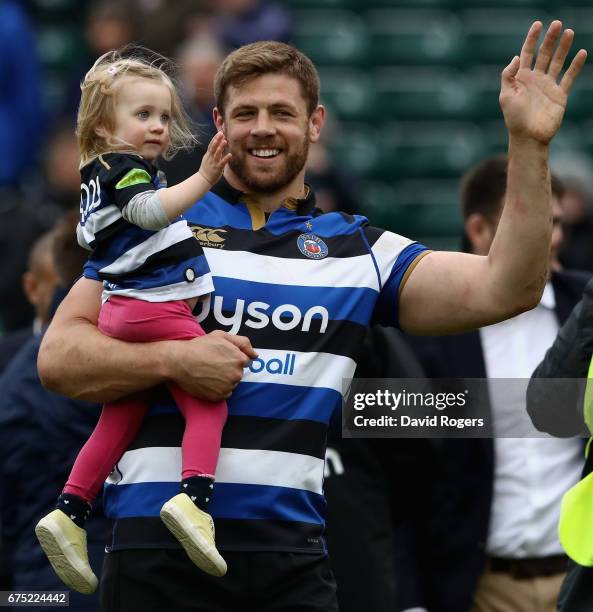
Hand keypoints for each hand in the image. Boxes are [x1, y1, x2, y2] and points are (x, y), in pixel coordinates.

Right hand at [168, 330, 256, 400]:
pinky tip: (207, 381)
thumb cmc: (199, 346)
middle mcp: (237, 374)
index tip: (219, 356)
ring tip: (208, 372)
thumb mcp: (221, 336)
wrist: (179, 361)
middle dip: (229, 369)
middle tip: (212, 364)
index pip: (244, 361)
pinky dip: (218, 389)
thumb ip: (242, 343)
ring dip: (224, 380)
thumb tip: (255, 355)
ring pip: (231, 384)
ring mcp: (228, 387)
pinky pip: (224, 394)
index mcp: (240, 359)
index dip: (231, 358)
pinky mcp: (219, 397)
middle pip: (238, 373)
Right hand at [198, 131, 231, 184]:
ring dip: (221, 147)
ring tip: (225, 141)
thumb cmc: (207, 168)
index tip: (219, 133)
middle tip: (221, 133)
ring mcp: (214, 163)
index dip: (215, 139)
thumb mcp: (207, 159)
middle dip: (217, 140)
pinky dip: (226, 158)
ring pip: (217, 154)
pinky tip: (230, 155)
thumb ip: (212, 153)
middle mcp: (210, 158)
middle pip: (213, 147)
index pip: (211, 145)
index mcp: (208, 155)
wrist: (204, 179)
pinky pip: (222, 163)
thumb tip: (216, 145)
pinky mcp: (217, 168)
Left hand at [500, 20, 586, 143]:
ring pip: (558, 62)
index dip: (531, 39)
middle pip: (544, 54)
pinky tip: (581, 52)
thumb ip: (508, 76)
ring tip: (569, 32)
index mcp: (521, 79)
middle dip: (550, 39)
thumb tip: (517, 57)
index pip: (527, 54)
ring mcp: (548, 86)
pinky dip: (576, 65)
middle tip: (557, 24)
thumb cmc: (514, 119)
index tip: (538, 24)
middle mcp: (535, 80)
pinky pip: (569, 77)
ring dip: (563, 47)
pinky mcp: (560, 95)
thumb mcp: (506, 96)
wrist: (529, 137)